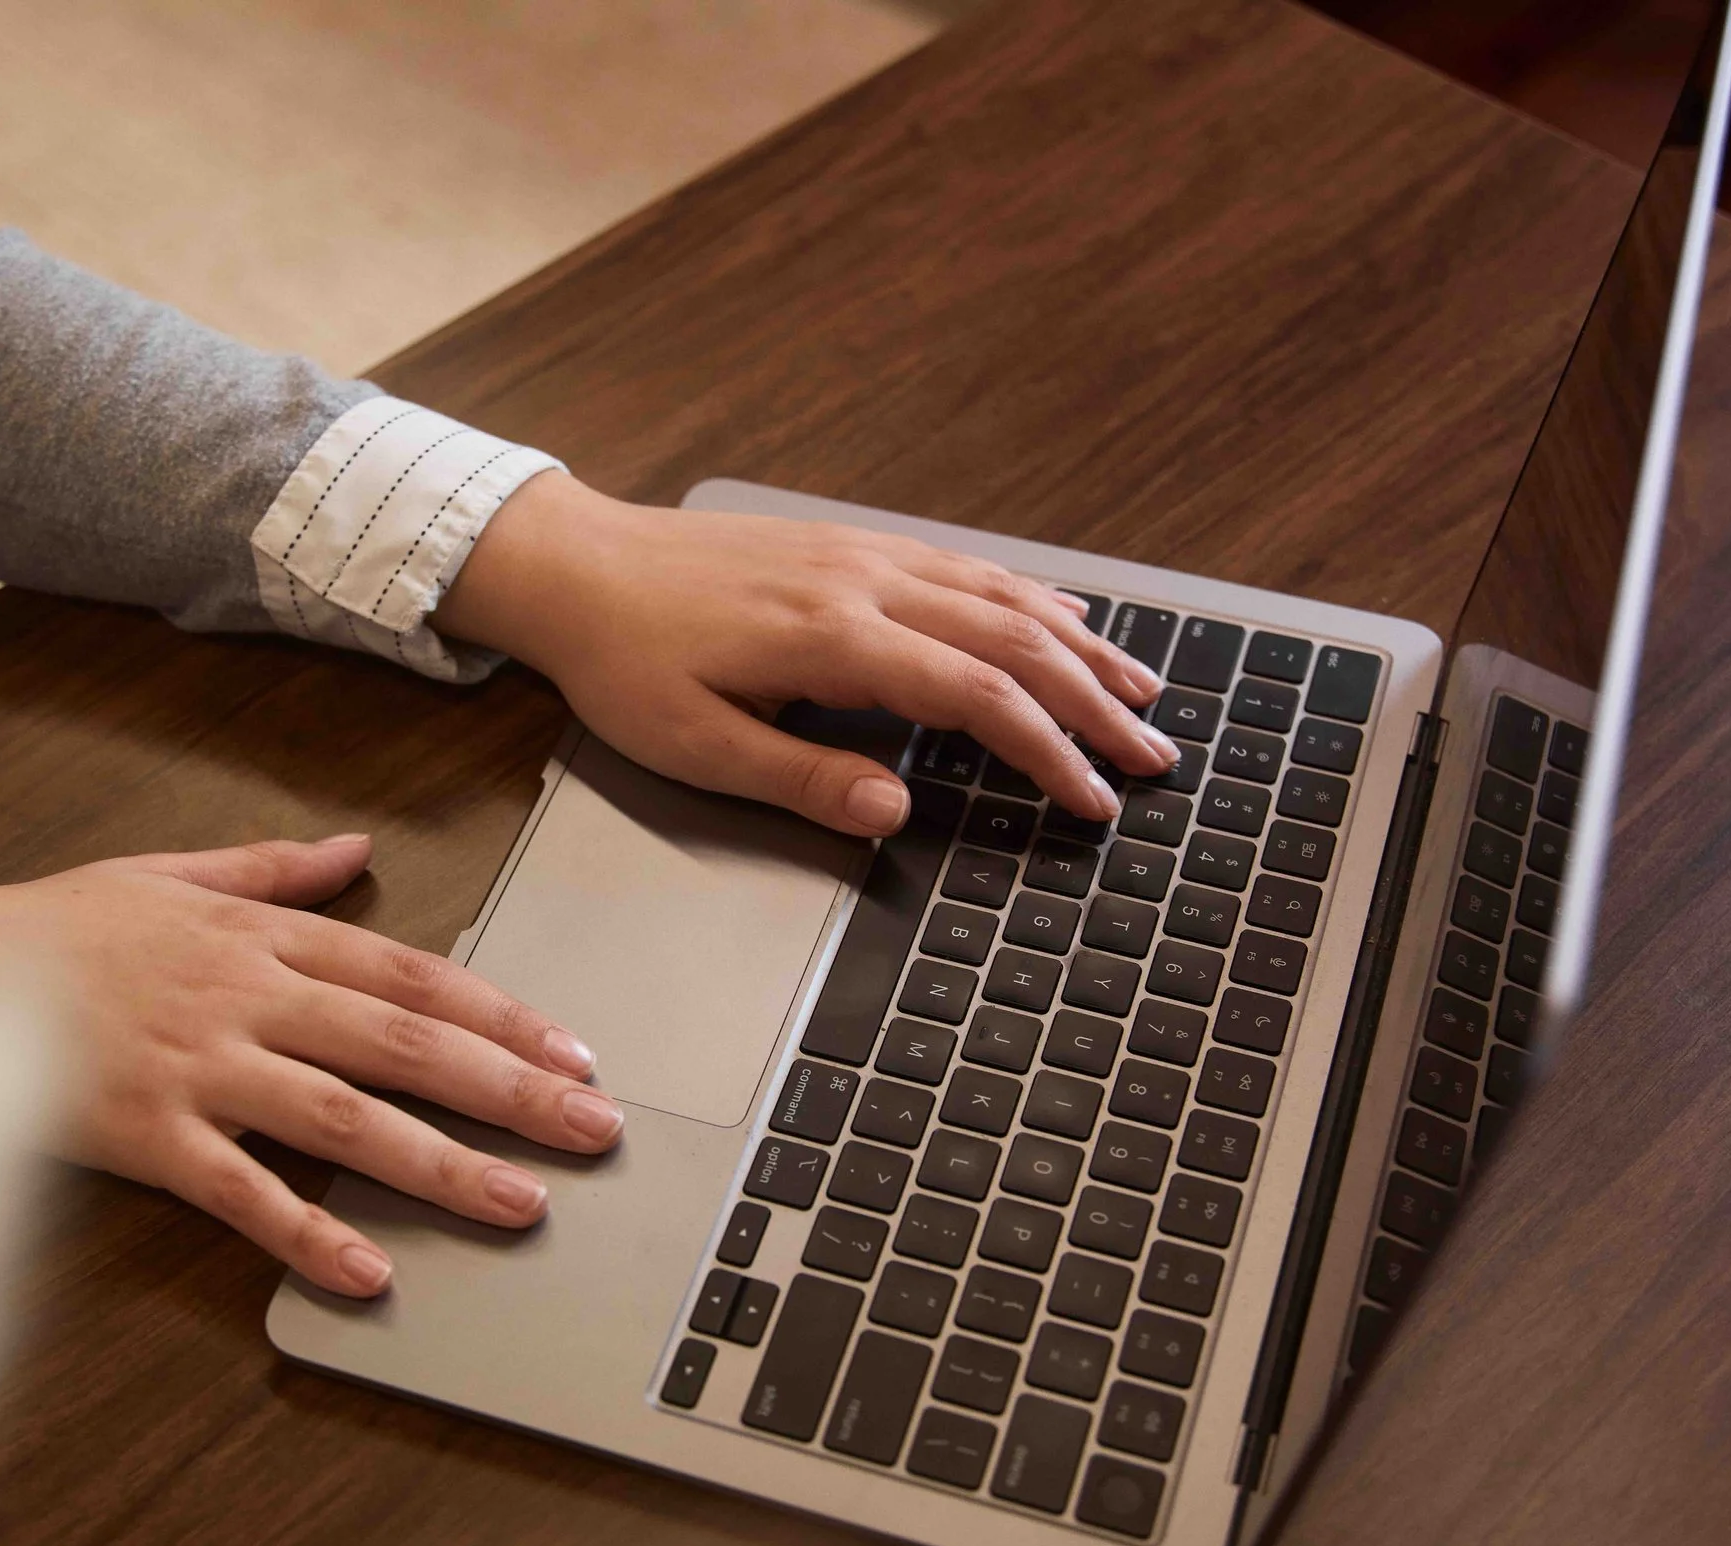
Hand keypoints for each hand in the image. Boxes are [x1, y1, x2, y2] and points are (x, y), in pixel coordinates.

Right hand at [0, 834, 617, 1297]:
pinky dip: (305, 1235)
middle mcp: (248, 998)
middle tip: (592, 1128)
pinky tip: (368, 1275)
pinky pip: (240, 1192)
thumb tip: (357, 845)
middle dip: (510, 1089)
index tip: (574, 1052)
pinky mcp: (148, 1136)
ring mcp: (201, 1069)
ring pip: (345, 1118)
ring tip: (520, 1204)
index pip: (411, 974)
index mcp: (262, 937)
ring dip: (441, 1165)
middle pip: (404, 1043)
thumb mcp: (171, 872)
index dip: (501, 1015)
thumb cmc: (56, 929)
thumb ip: (276, 868)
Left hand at [434, 472, 1179, 836]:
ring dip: (1081, 647)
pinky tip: (1063, 622)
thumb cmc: (624, 663)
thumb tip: (895, 814)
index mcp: (834, 638)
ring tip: (1143, 693)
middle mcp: (867, 583)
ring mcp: (866, 555)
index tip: (1095, 801)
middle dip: (1095, 703)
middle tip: (1154, 759)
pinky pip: (966, 568)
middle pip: (1014, 641)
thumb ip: (800, 779)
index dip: (1049, 751)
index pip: (977, 696)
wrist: (577, 565)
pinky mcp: (852, 547)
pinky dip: (1030, 600)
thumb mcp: (693, 744)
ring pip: (1003, 596)